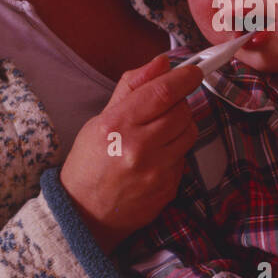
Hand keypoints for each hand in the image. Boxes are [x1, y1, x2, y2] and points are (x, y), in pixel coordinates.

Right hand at [57, 54, 203, 251]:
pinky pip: (184, 158)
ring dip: (180, 126)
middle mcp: (139, 148)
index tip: (193, 71)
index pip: (162, 92)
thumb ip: (132, 88)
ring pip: (189, 133)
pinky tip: (155, 158)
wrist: (83, 215)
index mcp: (117, 125)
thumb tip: (161, 62)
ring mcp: (156, 172)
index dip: (184, 77)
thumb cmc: (89, 163)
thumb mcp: (100, 120)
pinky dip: (175, 152)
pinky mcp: (168, 189)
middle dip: (179, 103)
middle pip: (182, 111)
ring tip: (159, 132)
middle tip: (165, 106)